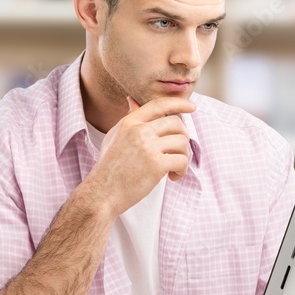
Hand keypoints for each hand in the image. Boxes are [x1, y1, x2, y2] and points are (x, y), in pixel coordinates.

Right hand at [84, 95, 194, 215]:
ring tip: (173, 167)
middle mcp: (139, 131)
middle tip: (178, 152)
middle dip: (183, 137)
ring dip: (183, 156)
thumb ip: (128, 120)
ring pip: (182, 142)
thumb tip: (132, 101)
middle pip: (176, 123)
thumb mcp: (115, 137)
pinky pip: (182, 160)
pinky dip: (182, 170)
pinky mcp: (156, 164)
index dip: (178, 103)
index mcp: (129, 123)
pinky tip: (172, 177)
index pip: (159, 104)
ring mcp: (148, 147)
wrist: (102, 192)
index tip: (191, 107)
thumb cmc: (109, 168)